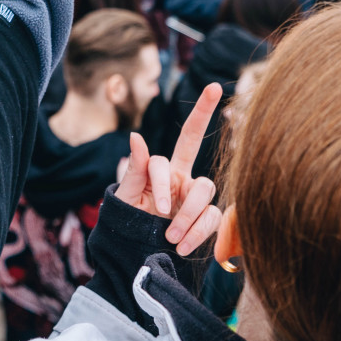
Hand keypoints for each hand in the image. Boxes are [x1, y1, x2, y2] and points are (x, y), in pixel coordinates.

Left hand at [113, 82, 222, 255]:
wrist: (138, 254)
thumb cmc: (130, 222)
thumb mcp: (127, 199)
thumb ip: (135, 170)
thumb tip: (136, 136)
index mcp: (158, 170)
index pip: (162, 159)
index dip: (163, 180)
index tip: (158, 208)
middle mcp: (180, 176)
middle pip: (194, 138)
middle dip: (203, 110)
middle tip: (212, 85)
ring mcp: (196, 195)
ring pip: (205, 189)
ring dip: (190, 215)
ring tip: (171, 236)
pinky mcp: (208, 218)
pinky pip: (214, 218)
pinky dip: (200, 233)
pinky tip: (185, 247)